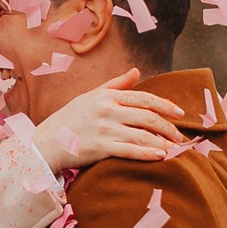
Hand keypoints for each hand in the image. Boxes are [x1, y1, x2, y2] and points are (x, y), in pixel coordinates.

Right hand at [36, 75, 186, 170]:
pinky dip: (148, 153)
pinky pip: (130, 151)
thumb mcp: (91, 96)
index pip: (143, 98)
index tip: (179, 112)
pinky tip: (161, 156)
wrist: (46, 142)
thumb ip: (116, 85)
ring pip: (142, 135)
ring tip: (175, 148)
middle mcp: (107, 110)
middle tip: (179, 135)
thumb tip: (137, 71)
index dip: (165, 105)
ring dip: (162, 142)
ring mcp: (104, 129)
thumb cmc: (70, 119)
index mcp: (106, 96)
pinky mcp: (101, 148)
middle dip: (167, 126)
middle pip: (147, 117)